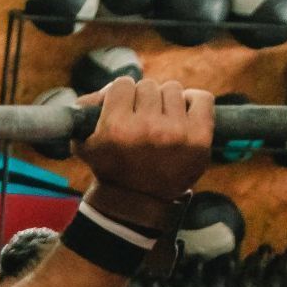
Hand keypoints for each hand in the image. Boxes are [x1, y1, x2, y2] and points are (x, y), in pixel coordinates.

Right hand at [76, 78, 213, 201]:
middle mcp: (147, 128)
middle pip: (148, 86)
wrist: (139, 201)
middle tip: (142, 120)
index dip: (122, 96)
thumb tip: (105, 89)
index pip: (122, 84)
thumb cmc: (111, 168)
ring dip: (166, 102)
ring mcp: (176, 133)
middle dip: (143, 101)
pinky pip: (202, 98)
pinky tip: (184, 113)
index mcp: (117, 128)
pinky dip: (194, 101)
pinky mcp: (199, 138)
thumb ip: (85, 109)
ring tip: (161, 121)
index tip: (124, 109)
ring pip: (172, 89)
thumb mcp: (84, 143)